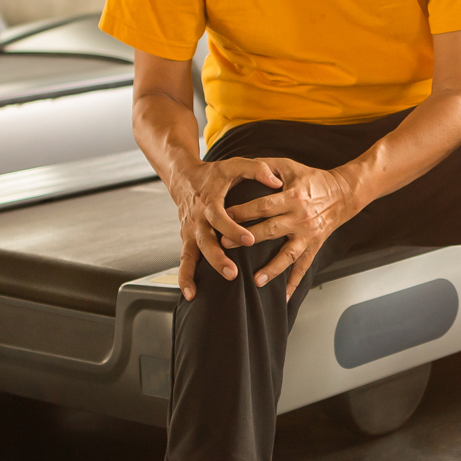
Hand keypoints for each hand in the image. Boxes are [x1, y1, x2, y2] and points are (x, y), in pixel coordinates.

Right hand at [167, 157, 283, 299]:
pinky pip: (184, 261)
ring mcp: (189, 231)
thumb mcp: (236, 165)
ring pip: (191, 254)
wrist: (185, 178)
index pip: (220, 217)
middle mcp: (197, 218)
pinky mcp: (187, 239)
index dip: (233, 228)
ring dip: (196, 273)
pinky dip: (184, 278)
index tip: (249, 239)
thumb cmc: (215, 174)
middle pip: (205, 240)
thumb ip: (256, 170)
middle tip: (233, 272)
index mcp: (210, 201)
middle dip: (217, 258)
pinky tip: (191, 294)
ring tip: (202, 292)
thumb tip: (276, 181)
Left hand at [223, 158, 363, 297]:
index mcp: (292, 197)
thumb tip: (243, 167)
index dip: (242, 211)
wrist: (344, 193)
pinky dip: (293, 283)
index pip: (263, 206)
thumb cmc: (312, 178)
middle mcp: (300, 218)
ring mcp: (308, 235)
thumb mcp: (290, 167)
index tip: (223, 216)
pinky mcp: (314, 246)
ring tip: (255, 281)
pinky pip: (303, 268)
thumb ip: (266, 166)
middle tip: (224, 245)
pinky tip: (282, 298)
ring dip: (272, 269)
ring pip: (288, 255)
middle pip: (270, 230)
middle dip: (246, 238)